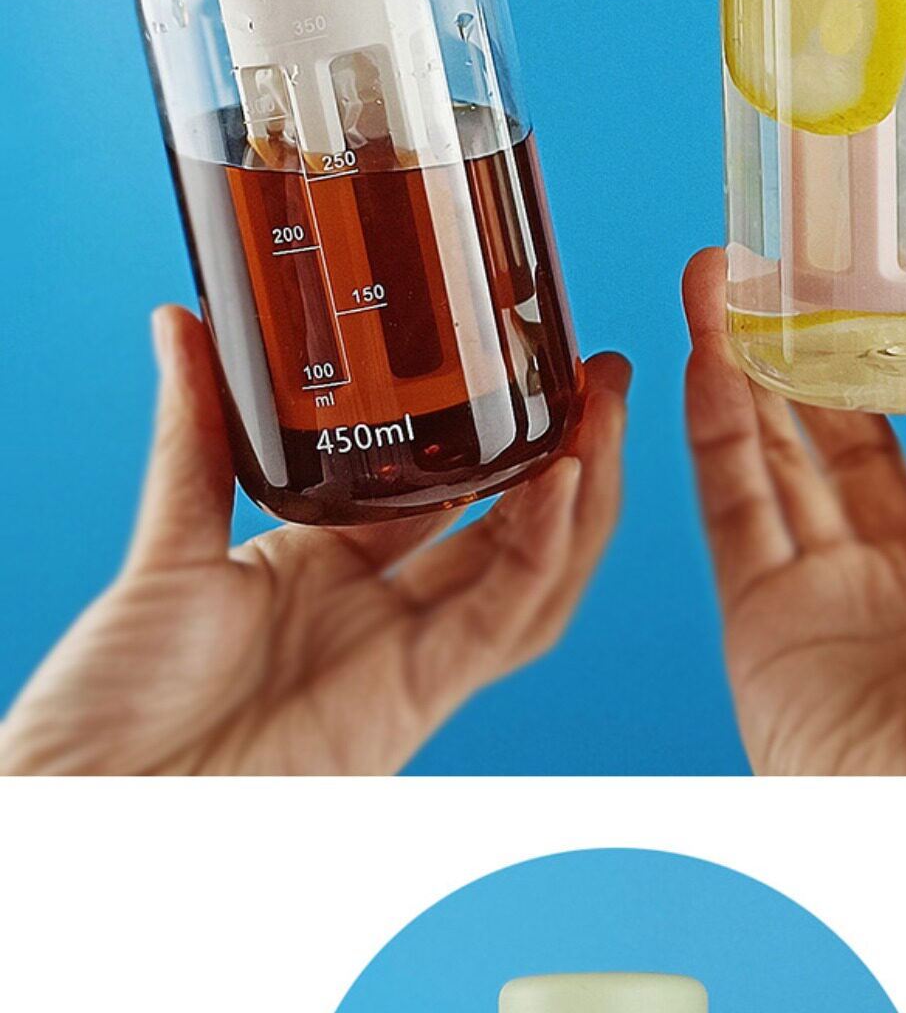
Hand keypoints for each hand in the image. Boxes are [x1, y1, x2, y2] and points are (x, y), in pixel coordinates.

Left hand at [0, 309, 628, 774]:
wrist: (85, 797)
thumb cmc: (111, 701)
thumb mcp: (167, 544)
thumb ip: (192, 435)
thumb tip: (182, 323)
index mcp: (323, 572)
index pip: (440, 492)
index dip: (495, 432)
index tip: (532, 362)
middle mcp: (376, 616)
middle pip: (510, 532)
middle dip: (569, 456)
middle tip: (604, 378)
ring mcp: (398, 661)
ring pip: (528, 578)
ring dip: (579, 498)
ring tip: (605, 414)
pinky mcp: (407, 702)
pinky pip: (491, 624)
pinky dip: (536, 556)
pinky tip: (561, 485)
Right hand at [683, 251, 905, 775]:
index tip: (894, 251)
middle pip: (857, 420)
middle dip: (823, 336)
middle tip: (791, 249)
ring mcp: (837, 586)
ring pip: (783, 450)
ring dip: (753, 363)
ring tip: (727, 276)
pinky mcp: (766, 621)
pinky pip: (734, 508)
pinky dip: (714, 430)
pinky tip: (705, 358)